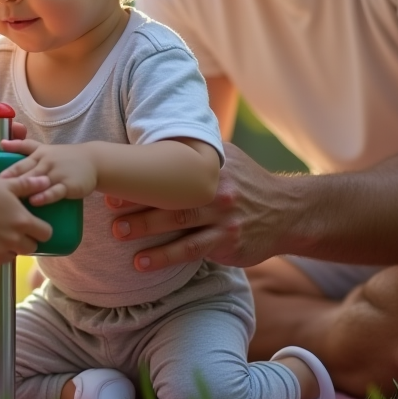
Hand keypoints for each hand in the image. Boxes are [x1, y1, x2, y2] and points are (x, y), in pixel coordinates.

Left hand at [0, 139, 98, 205]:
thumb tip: (1, 142)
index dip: (7, 171)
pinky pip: (56, 191)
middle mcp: (47, 162)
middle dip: (12, 181)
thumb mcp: (43, 149)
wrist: (92, 161)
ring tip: (12, 196)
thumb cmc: (63, 157)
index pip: (20, 163)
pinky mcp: (69, 185)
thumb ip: (23, 146)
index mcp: (38, 155)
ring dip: (26, 187)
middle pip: (26, 172)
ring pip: (39, 181)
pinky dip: (45, 196)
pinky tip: (35, 201)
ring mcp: (58, 173)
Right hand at [0, 170, 52, 267]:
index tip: (34, 225)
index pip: (46, 234)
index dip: (41, 229)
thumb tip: (46, 181)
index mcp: (21, 221)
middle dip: (25, 240)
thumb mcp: (4, 183)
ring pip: (11, 257)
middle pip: (30, 248)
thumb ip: (26, 185)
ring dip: (8, 249)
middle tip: (14, 229)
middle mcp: (12, 239)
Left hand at [106, 144, 286, 270]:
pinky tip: (142, 262)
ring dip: (146, 230)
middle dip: (138, 203)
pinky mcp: (227, 243)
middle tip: (109, 209)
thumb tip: (154, 136)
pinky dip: (164, 257)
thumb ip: (197, 149)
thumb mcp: (228, 157)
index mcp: (213, 167)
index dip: (142, 176)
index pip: (172, 171)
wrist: (288, 211)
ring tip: (118, 233)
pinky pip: (191, 251)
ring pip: (179, 224)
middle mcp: (219, 190)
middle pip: (172, 196)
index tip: (115, 180)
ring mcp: (224, 218)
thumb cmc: (247, 181)